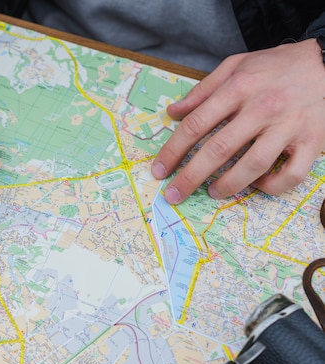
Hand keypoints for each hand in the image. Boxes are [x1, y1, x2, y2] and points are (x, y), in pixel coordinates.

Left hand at [151, 38, 324, 203]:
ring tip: (212, 192)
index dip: (173, 151)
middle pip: (218, 150)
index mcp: (239, 88)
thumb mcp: (236, 65)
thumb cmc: (277, 65)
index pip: (196, 125)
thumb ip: (203, 90)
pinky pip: (291, 175)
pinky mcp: (313, 141)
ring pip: (253, 166)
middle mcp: (262, 108)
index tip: (159, 170)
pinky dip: (272, 186)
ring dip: (228, 185)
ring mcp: (289, 126)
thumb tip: (173, 113)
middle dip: (190, 177)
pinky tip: (257, 185)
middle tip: (173, 194)